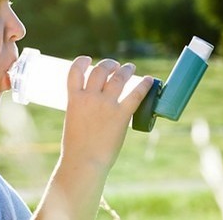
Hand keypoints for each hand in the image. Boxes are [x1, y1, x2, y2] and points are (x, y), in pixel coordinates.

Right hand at [62, 56, 152, 170]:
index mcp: (74, 98)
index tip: (88, 59)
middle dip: (109, 64)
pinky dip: (144, 85)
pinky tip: (149, 80)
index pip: (75, 70)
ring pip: (118, 78)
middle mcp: (90, 97)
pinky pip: (136, 95)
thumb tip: (93, 105)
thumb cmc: (76, 147)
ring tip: (130, 68)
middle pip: (100, 70)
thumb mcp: (73, 120)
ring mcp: (106, 105)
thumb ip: (81, 108)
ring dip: (125, 69)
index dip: (82, 61)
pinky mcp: (121, 115)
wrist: (84, 162)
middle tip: (115, 66)